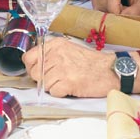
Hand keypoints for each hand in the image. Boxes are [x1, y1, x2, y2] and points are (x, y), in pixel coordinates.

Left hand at [23, 37, 139, 97]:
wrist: (111, 70)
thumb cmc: (90, 62)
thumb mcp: (68, 50)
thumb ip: (51, 54)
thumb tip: (34, 66)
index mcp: (55, 44)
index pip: (28, 57)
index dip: (31, 67)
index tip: (38, 71)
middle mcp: (56, 54)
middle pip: (35, 73)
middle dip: (43, 79)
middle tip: (56, 79)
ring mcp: (62, 68)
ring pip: (44, 84)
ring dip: (53, 87)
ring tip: (67, 82)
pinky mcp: (68, 82)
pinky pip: (53, 92)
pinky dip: (61, 93)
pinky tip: (70, 88)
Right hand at [91, 0, 139, 15]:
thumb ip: (132, 13)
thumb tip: (118, 20)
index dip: (115, 9)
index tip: (122, 16)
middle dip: (112, 11)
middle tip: (123, 13)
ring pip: (99, 2)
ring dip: (107, 10)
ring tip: (120, 8)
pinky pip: (96, 2)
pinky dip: (103, 8)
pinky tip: (113, 6)